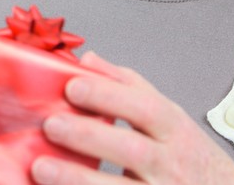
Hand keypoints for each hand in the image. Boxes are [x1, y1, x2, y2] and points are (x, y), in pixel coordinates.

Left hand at [31, 52, 233, 184]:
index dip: (109, 96)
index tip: (72, 86)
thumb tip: (89, 61)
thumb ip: (130, 88)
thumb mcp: (171, 117)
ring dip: (81, 179)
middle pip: (133, 151)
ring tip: (42, 168)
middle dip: (90, 137)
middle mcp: (171, 165)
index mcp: (174, 131)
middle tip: (51, 124)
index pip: (145, 109)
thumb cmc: (191, 158)